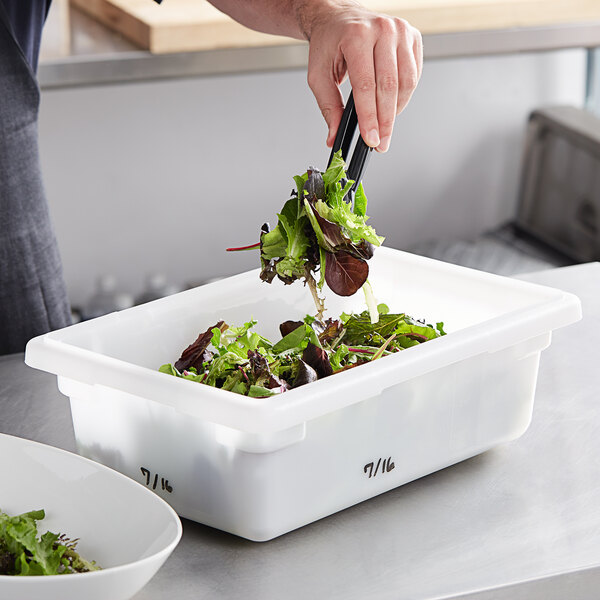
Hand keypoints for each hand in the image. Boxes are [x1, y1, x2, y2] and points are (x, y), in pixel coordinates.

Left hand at [303, 2, 422, 152]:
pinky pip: (414, 75)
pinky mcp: (412, 37)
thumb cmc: (329, 43)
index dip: (369, 117)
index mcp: (356, 36)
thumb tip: (335, 136)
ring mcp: (400, 31)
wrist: (339, 18)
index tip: (371, 139)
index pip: (366, 86)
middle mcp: (382, 30)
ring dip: (396, 110)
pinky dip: (405, 95)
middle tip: (381, 143)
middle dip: (385, 121)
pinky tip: (392, 104)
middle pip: (389, 86)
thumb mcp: (318, 75)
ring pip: (406, 82)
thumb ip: (328, 107)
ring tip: (385, 126)